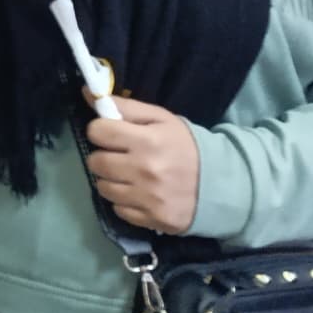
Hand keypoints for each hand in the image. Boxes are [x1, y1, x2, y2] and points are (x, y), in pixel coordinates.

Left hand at [85, 97, 202, 234]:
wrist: (223, 184)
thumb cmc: (187, 146)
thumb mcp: (161, 119)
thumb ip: (125, 106)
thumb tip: (88, 93)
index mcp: (148, 141)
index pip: (97, 132)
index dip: (101, 131)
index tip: (112, 134)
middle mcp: (145, 171)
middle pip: (95, 162)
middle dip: (104, 156)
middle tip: (120, 156)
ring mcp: (148, 198)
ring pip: (102, 187)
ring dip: (111, 180)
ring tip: (128, 176)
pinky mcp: (152, 219)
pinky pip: (118, 209)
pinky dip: (124, 202)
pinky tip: (139, 194)